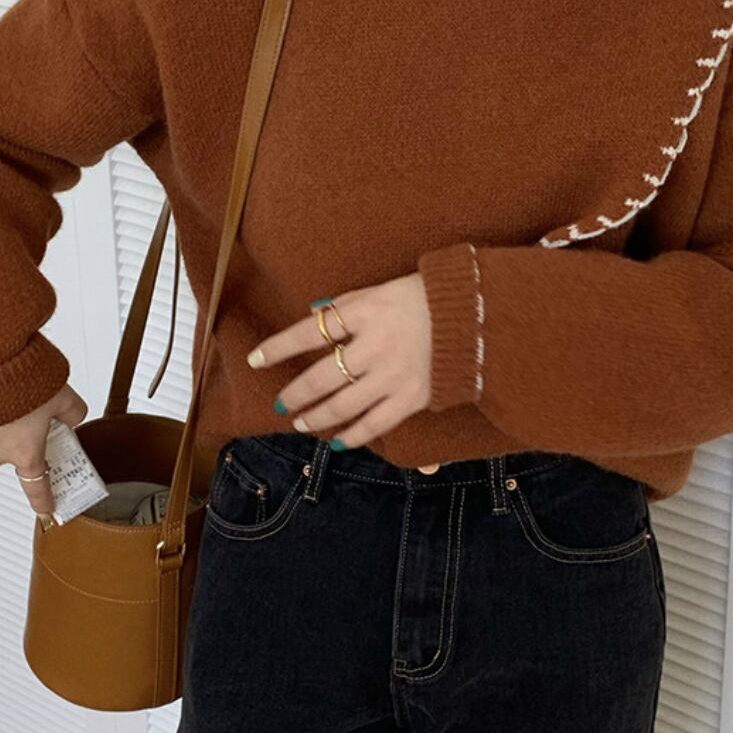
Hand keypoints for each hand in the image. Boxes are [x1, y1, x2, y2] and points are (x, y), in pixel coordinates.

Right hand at [0, 383, 87, 516]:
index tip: (47, 508)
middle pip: (11, 452)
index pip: (36, 486)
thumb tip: (72, 417)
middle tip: (26, 408)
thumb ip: (73, 412)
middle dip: (19, 434)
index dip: (43, 499)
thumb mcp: (63, 395)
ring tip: (1, 395)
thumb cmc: (18, 379)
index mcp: (25, 454)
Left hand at [248, 273, 431, 449]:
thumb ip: (346, 306)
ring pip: (343, 406)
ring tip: (301, 422)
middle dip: (295, 393)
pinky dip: (353, 436)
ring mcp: (393, 376)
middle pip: (321, 376)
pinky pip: (375, 424)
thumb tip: (312, 316)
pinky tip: (337, 442)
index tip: (255, 359)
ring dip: (316, 417)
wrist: (476, 318)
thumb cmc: (424, 298)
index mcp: (365, 313)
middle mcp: (375, 347)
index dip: (278, 347)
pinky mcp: (412, 398)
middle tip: (280, 403)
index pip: (310, 332)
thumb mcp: (381, 290)